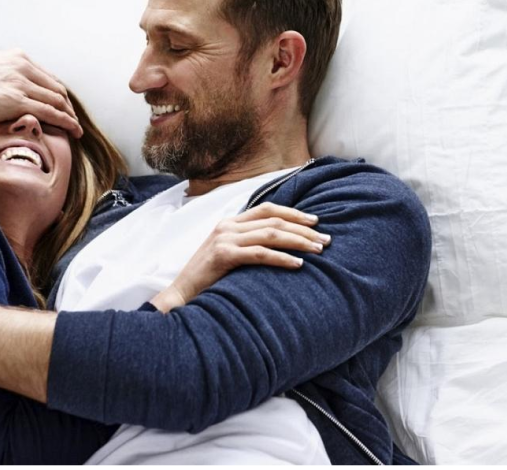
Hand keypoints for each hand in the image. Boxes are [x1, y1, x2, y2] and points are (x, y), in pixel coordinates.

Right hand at [0, 48, 83, 137]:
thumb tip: (0, 71)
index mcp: (15, 57)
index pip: (46, 75)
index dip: (57, 92)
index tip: (62, 105)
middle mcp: (21, 66)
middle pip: (56, 87)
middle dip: (67, 105)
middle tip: (73, 119)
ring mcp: (20, 83)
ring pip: (57, 100)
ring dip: (70, 115)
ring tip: (76, 128)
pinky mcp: (18, 101)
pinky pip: (51, 112)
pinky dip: (66, 122)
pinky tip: (73, 131)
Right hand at [153, 203, 330, 310]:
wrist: (180, 296)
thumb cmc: (207, 280)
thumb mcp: (228, 255)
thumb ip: (248, 245)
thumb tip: (280, 246)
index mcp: (229, 222)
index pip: (268, 209)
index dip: (293, 213)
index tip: (315, 222)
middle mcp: (227, 226)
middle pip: (274, 220)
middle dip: (303, 229)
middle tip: (325, 240)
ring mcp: (224, 239)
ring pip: (271, 234)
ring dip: (298, 241)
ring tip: (318, 250)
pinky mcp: (223, 255)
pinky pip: (260, 254)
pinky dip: (282, 258)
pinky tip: (298, 264)